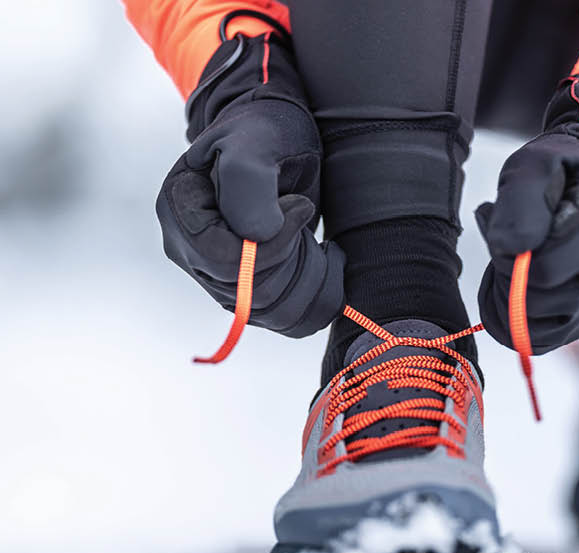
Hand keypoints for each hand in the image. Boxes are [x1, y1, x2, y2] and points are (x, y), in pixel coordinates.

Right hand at [156, 33, 343, 337]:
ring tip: (312, 234)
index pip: (224, 259)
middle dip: (291, 257)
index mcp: (179, 207)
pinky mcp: (241, 284)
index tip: (297, 204)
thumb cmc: (265, 130)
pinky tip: (317, 254)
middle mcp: (187, 246)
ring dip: (305, 274)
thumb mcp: (257, 140)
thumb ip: (248, 182)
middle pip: (247, 290)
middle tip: (305, 213)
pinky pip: (281, 314)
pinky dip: (310, 288)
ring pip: (266, 307)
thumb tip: (255, 236)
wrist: (277, 137)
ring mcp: (211, 269)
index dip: (271, 243)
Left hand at [477, 75, 578, 353]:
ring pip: (541, 335)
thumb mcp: (536, 165)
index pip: (541, 273)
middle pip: (539, 308)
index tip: (508, 236)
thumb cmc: (563, 173)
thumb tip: (511, 249)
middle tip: (507, 252)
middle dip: (508, 284)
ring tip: (513, 271)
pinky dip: (527, 322)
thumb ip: (521, 202)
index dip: (510, 259)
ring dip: (512, 307)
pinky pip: (552, 340)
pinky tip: (528, 288)